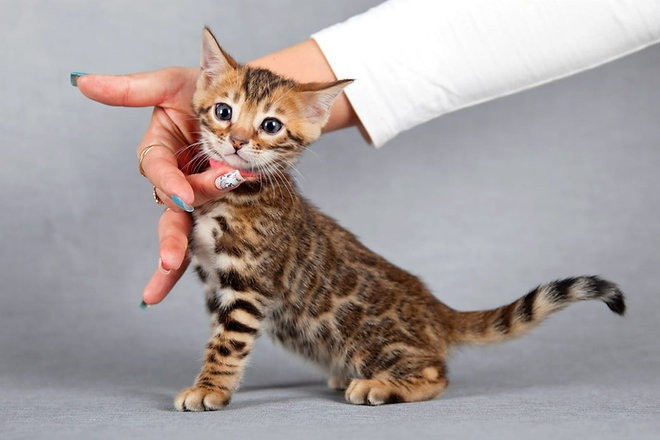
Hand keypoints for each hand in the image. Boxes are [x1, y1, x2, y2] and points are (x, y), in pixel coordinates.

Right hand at [75, 68, 244, 304]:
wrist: (247, 100)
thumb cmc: (206, 89)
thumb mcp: (171, 84)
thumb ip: (131, 90)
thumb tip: (83, 82)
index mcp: (160, 150)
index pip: (158, 169)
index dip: (169, 183)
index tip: (185, 196)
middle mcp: (174, 177)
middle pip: (168, 210)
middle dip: (169, 239)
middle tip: (171, 261)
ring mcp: (195, 194)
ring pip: (188, 225)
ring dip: (188, 246)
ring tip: (192, 249)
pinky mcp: (216, 205)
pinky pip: (208, 235)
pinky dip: (200, 257)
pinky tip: (185, 282)